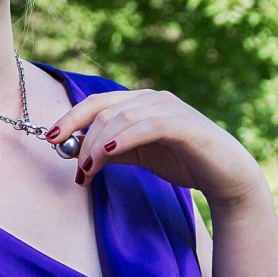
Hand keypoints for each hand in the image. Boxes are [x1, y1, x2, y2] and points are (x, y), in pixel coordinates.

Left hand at [45, 88, 267, 209]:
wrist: (227, 177)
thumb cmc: (184, 162)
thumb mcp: (139, 156)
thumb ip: (112, 151)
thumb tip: (79, 155)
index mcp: (140, 102)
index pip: (97, 102)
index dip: (71, 118)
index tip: (49, 139)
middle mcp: (153, 99)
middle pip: (105, 108)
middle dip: (82, 135)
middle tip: (73, 165)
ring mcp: (170, 108)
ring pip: (122, 117)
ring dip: (98, 144)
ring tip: (88, 169)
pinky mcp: (185, 125)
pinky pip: (148, 126)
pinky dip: (125, 138)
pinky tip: (110, 153)